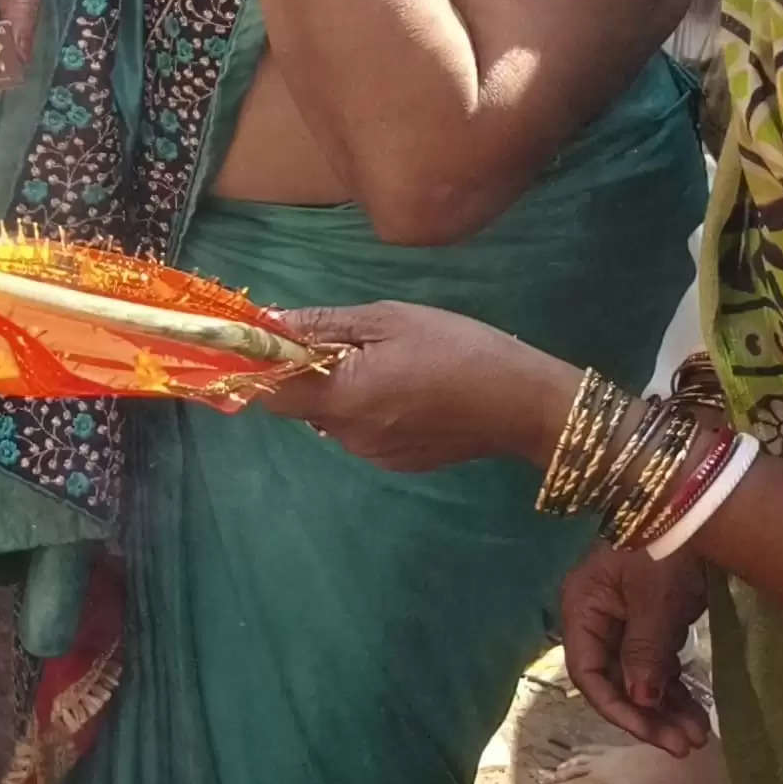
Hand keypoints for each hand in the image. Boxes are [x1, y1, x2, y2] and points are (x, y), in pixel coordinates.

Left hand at [254, 301, 578, 471]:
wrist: (523, 402)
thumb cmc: (456, 349)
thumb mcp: (389, 320)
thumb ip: (325, 325)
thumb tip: (271, 323)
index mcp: (341, 398)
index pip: (270, 394)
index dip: (259, 369)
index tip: (264, 344)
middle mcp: (348, 436)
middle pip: (303, 404)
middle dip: (311, 372)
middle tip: (348, 340)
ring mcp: (374, 455)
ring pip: (335, 417)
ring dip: (343, 390)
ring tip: (390, 362)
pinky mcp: (399, 463)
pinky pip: (364, 431)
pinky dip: (371, 408)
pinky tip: (409, 389)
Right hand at [556, 545, 715, 756]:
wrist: (694, 505)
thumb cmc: (665, 547)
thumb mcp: (655, 602)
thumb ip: (644, 653)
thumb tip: (642, 700)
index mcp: (582, 609)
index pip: (589, 674)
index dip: (619, 709)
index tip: (655, 734)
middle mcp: (596, 619)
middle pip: (615, 680)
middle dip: (649, 715)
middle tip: (686, 744)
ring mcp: (623, 620)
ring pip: (639, 676)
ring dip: (666, 708)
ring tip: (699, 736)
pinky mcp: (650, 619)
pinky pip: (657, 663)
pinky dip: (675, 687)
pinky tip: (697, 712)